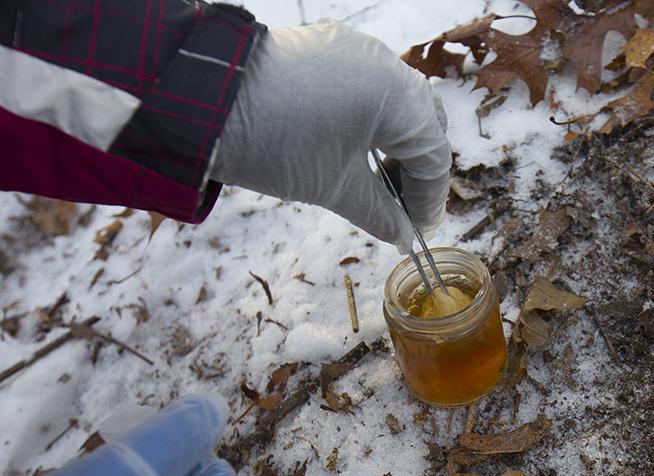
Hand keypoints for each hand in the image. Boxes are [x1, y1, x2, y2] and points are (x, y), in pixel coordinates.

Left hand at [211, 19, 451, 251]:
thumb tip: (403, 234)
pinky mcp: (330, 46)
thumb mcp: (334, 187)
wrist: (203, 99)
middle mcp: (387, 64)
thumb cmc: (275, 143)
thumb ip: (379, 213)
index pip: (434, 154)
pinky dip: (373, 118)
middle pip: (425, 122)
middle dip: (417, 167)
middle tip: (400, 204)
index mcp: (398, 97)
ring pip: (399, 100)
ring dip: (396, 142)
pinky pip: (370, 85)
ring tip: (375, 178)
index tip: (416, 229)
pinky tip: (354, 145)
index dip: (428, 198)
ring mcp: (358, 49)